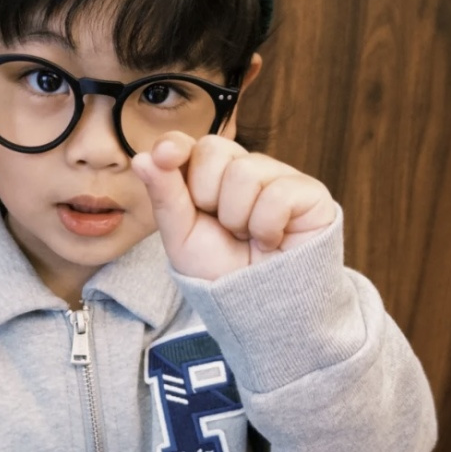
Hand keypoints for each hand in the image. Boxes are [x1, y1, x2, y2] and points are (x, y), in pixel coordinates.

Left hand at [132, 133, 336, 278]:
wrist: (262, 307)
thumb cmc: (222, 271)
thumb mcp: (182, 238)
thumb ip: (165, 196)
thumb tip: (141, 157)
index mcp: (208, 176)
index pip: (189, 144)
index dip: (175, 146)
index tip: (165, 155)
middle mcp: (243, 169)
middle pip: (213, 149)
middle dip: (207, 195)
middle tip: (223, 226)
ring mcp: (278, 177)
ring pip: (244, 171)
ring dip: (238, 217)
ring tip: (248, 237)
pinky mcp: (309, 192)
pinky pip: (277, 194)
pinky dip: (267, 227)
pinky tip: (272, 240)